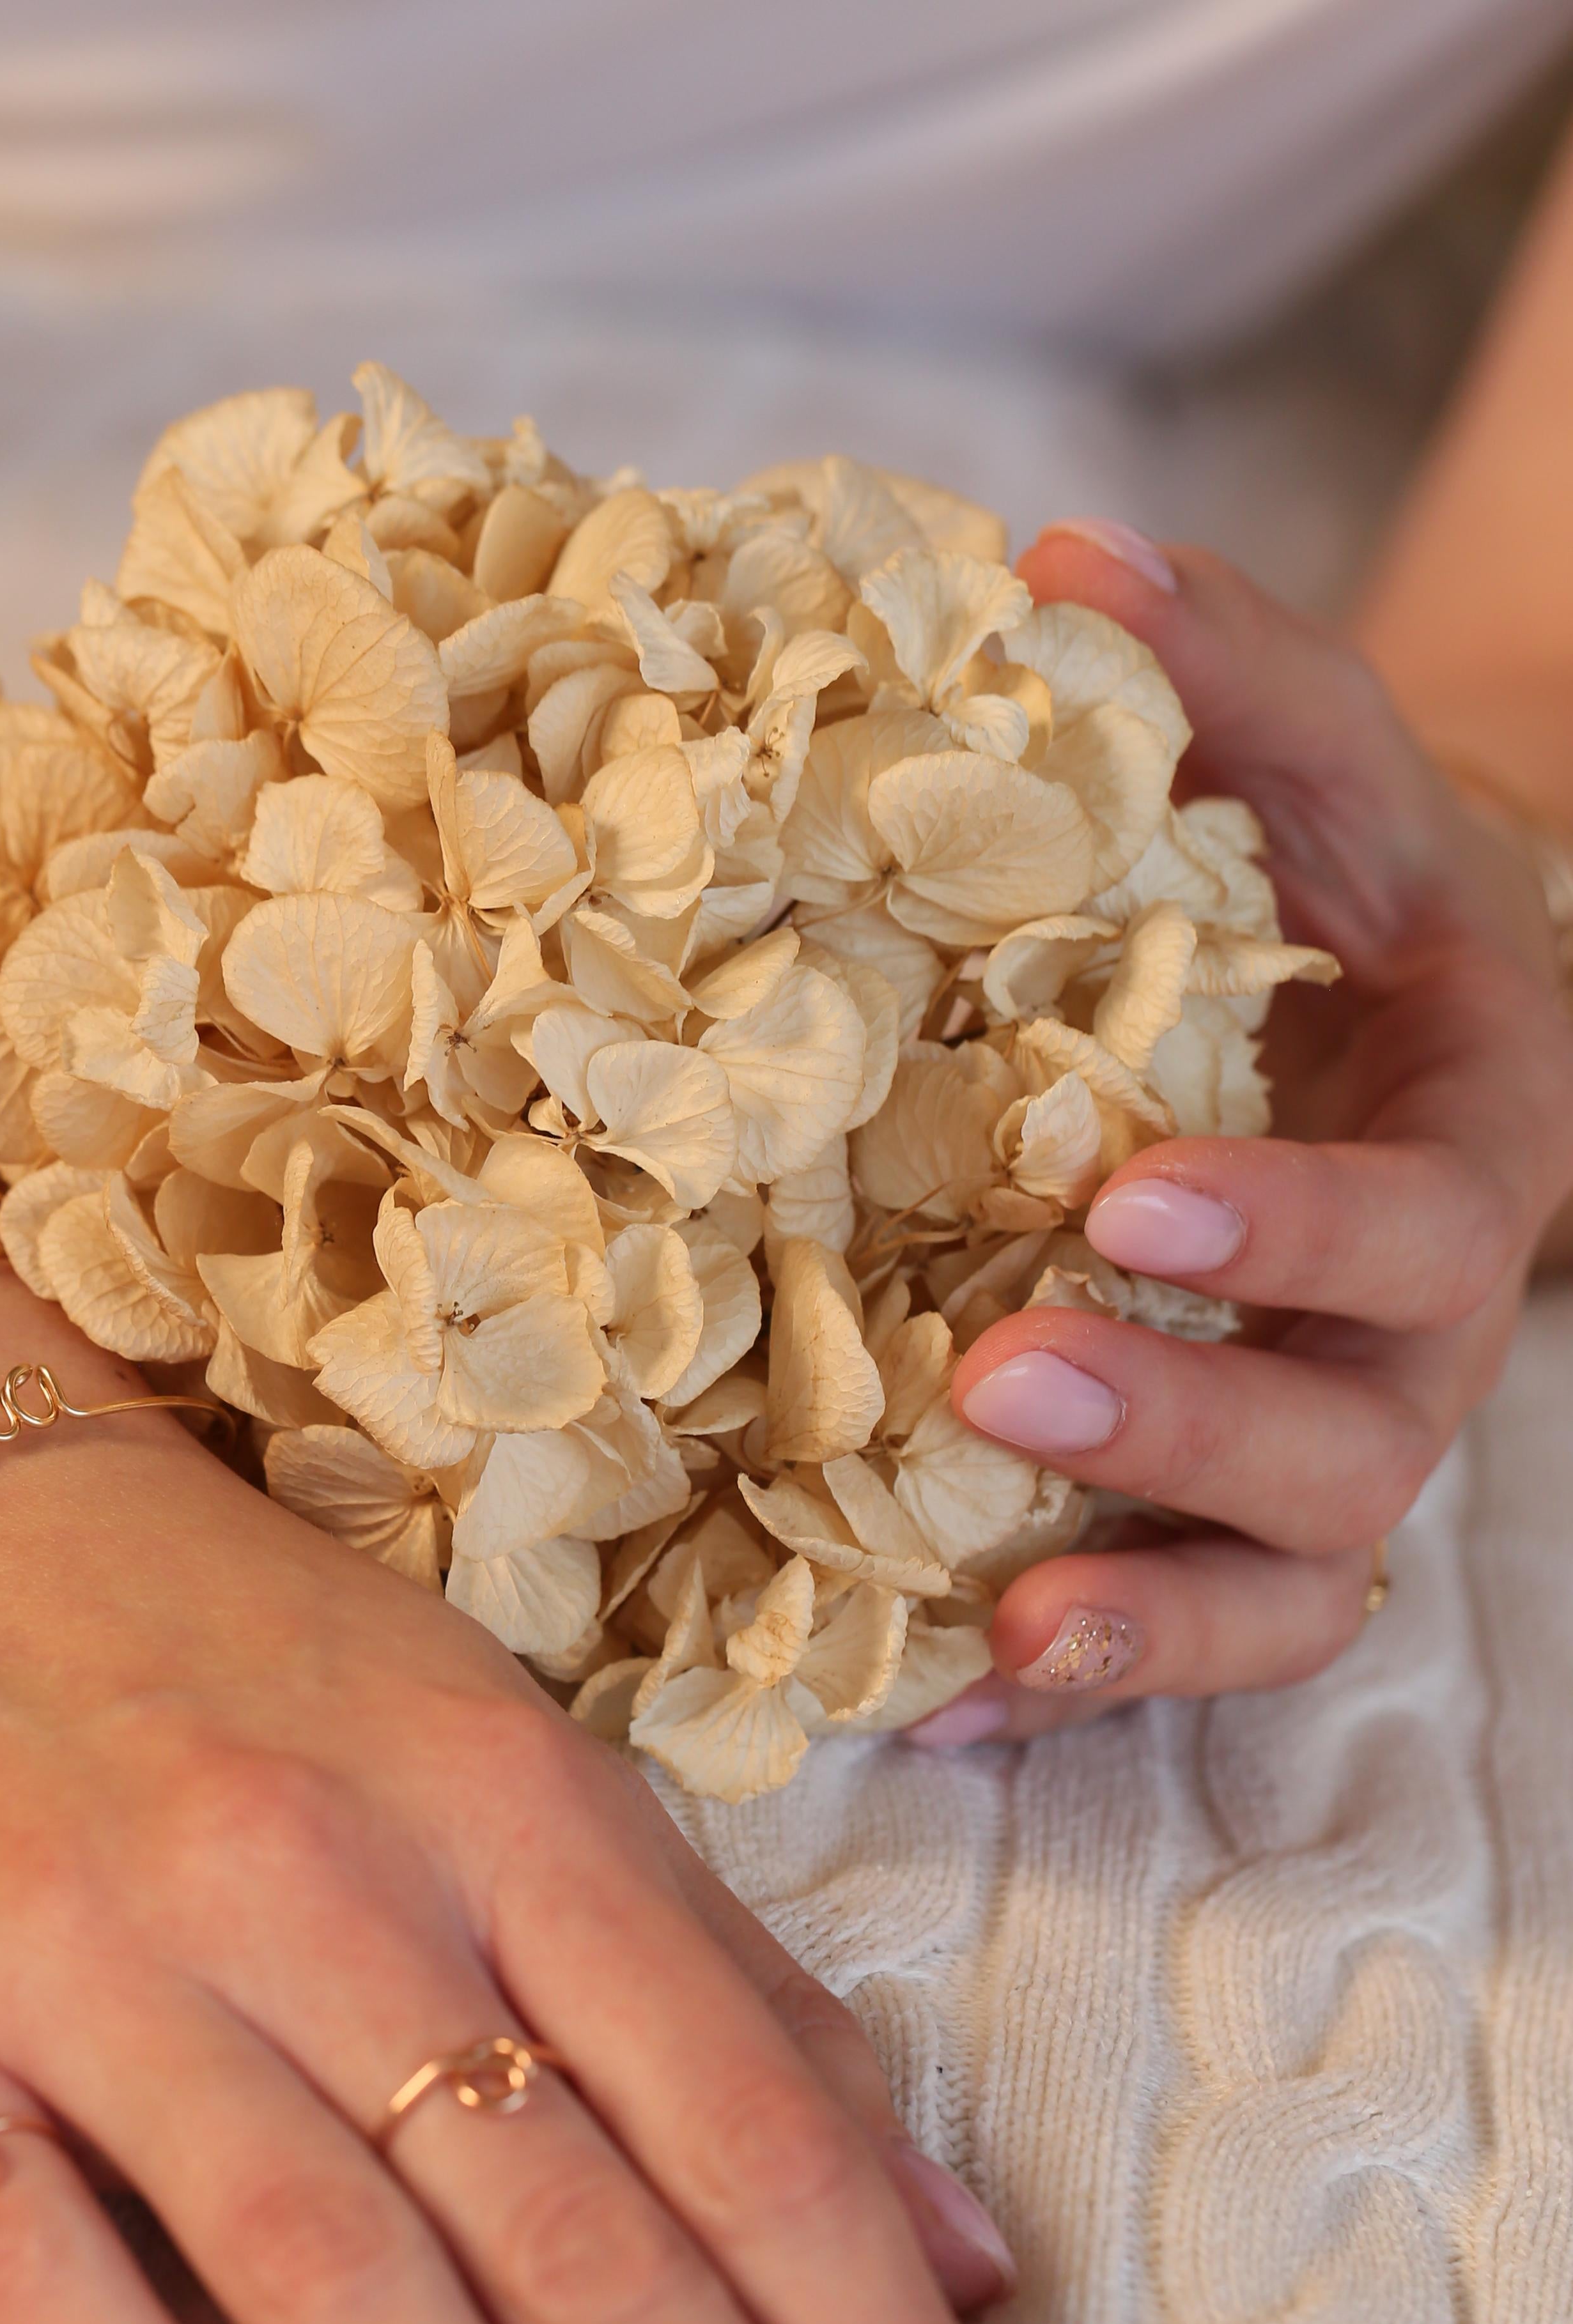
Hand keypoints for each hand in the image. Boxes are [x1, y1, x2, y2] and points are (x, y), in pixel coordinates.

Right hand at [0, 1237, 1068, 2323]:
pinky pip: (36, 2250)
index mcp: (503, 1798)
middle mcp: (321, 1874)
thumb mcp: (496, 1753)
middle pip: (579, 2229)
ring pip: (340, 2265)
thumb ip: (728, 1988)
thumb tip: (960, 2243)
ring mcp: (95, 1951)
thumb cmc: (216, 1644)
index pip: (747, 2129)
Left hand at [920, 526, 1572, 1744]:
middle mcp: (1408, 1347)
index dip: (1295, 1230)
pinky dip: (1053, 1687)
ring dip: (1138, 1618)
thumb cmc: (1337, 887)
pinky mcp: (1215, 1529)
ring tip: (987, 1627)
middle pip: (1349, 1449)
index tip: (1131, 1196)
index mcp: (1470, 1162)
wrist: (1360, 1018)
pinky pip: (1167, 1642)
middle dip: (1182, 1423)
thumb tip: (1067, 558)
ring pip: (1281, 1593)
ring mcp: (1317, 1459)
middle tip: (993, 1371)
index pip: (1424, 1228)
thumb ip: (1233, 669)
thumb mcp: (1318, 765)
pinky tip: (916, 1704)